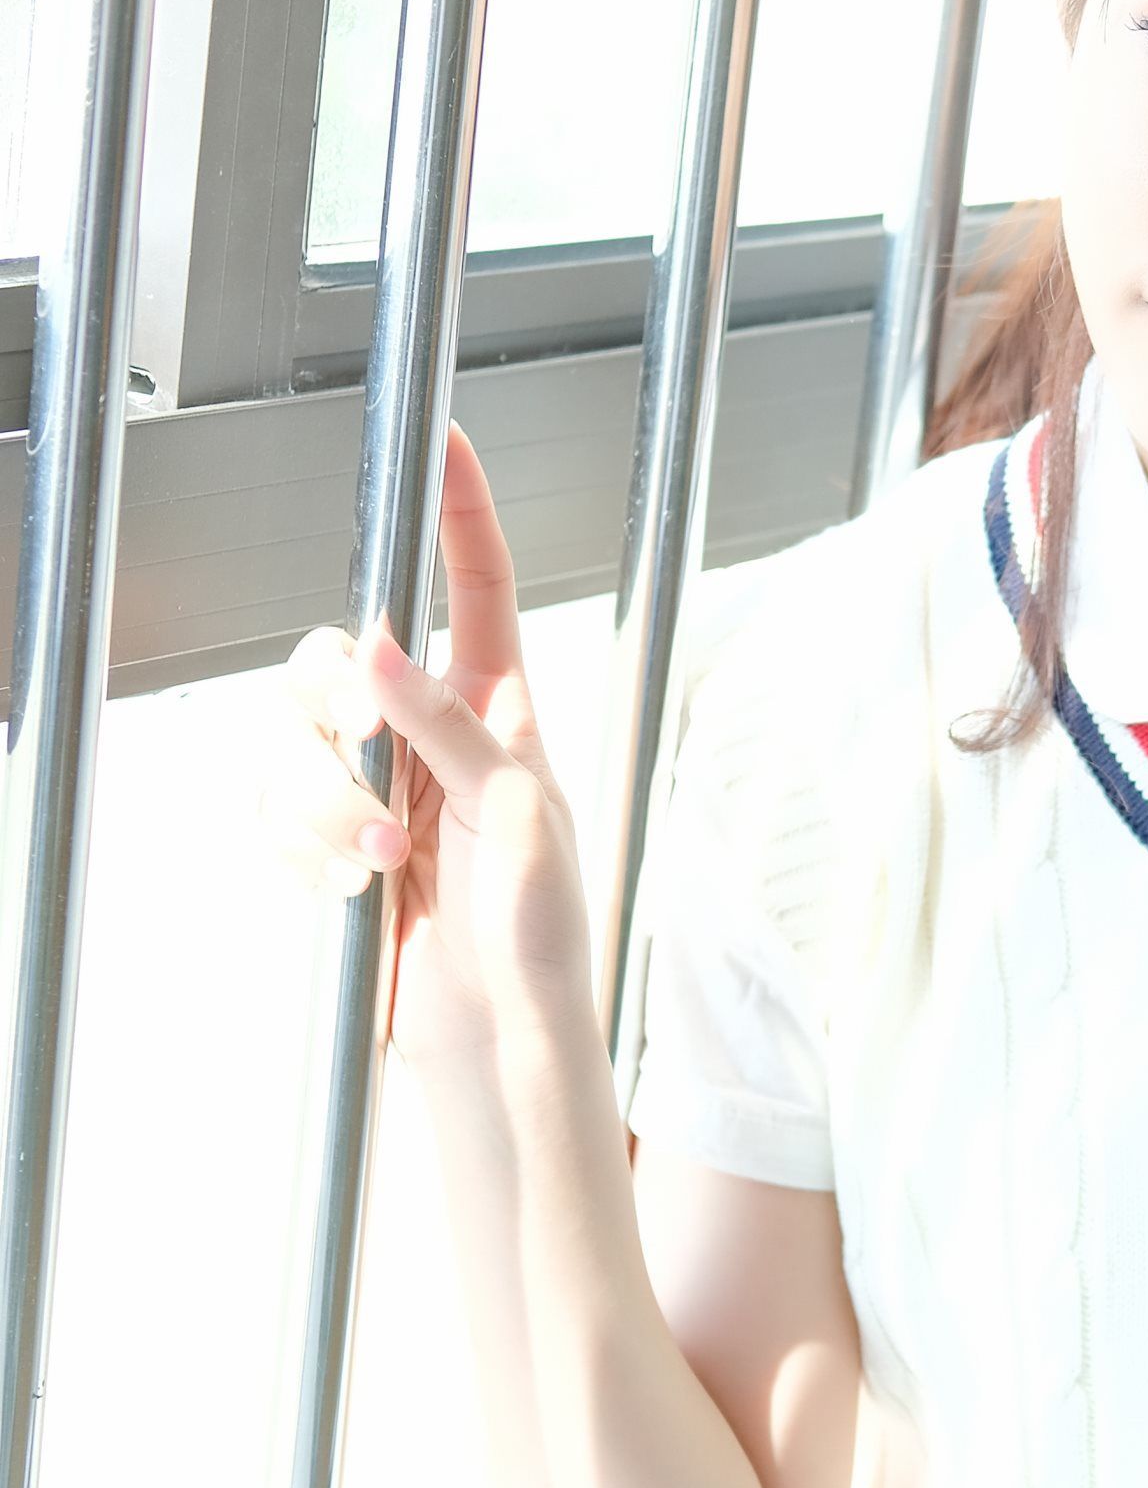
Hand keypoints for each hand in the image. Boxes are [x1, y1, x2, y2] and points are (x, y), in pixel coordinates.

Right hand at [255, 422, 594, 1071]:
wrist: (498, 1043)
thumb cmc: (539, 939)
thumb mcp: (521, 817)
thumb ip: (451, 725)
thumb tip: (381, 644)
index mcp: (500, 713)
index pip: (478, 590)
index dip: (462, 515)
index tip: (446, 444)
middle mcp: (427, 737)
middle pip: (335, 659)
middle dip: (335, 718)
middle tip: (374, 787)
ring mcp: (370, 790)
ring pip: (289, 739)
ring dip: (320, 803)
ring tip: (377, 867)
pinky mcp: (326, 847)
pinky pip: (269, 811)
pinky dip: (295, 848)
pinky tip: (344, 890)